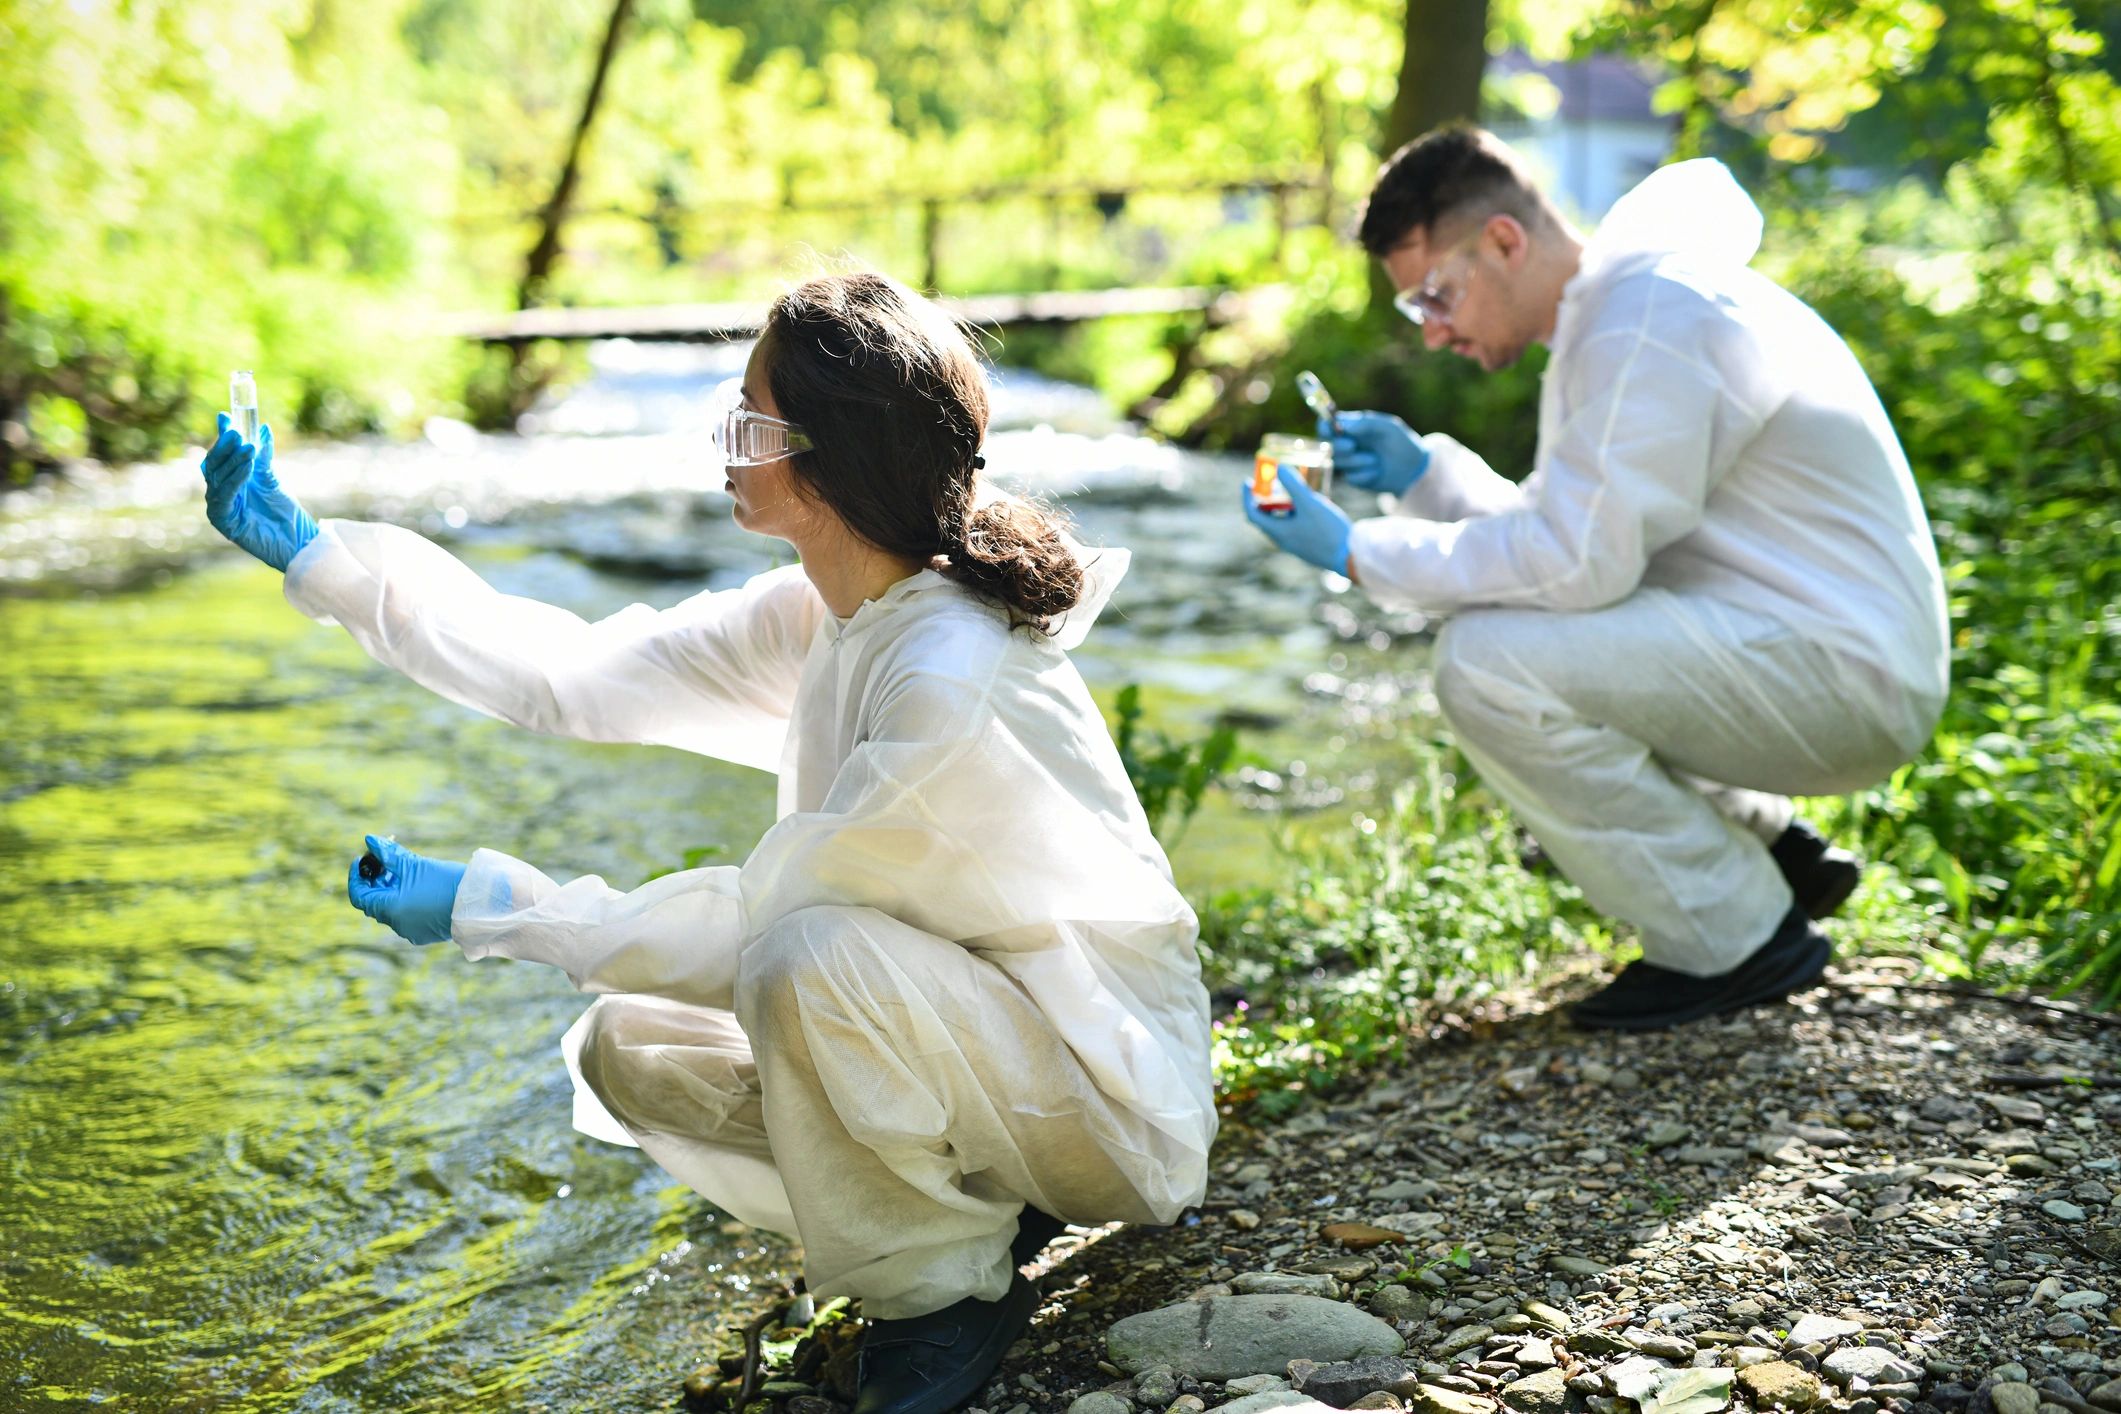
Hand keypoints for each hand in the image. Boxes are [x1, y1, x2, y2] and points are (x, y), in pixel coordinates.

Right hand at [200, 413, 317, 570]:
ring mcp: (219, 506)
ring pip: (217, 477)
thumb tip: (262, 427)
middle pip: (214, 464)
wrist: (297, 542)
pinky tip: (247, 466)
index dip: (221, 436)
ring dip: (232, 460)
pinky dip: (235, 479)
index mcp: (230, 481)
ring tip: (248, 446)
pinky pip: (224, 495)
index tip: (226, 416)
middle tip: (236, 431)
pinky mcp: (223, 520)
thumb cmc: (285, 513)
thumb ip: (263, 455)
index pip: (220, 454)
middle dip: (224, 446)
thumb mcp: (271, 478)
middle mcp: (221, 492)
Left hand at [347, 835, 465, 945]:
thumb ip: (389, 854)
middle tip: (385, 860)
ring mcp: (411, 931)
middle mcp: (397, 925)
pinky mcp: (424, 932)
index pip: (359, 895)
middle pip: (375, 901)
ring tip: (403, 871)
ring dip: (391, 889)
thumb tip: (369, 840)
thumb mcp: (415, 865)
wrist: (479, 901)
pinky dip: (404, 901)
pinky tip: (416, 886)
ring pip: (391, 909)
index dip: (357, 876)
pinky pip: (406, 916)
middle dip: (377, 880)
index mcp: (391, 910)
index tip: (362, 858)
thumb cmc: (446, 882)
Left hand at [1243, 466, 1351, 574]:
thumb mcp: (1310, 503)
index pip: (1252, 514)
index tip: (1248, 481)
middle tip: (1270, 484)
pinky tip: (1308, 506)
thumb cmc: (1328, 530)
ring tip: (1290, 493)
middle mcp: (1283, 541)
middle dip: (1264, 500)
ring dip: (1280, 507)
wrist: (1350, 557)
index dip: (1247, 497)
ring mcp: (1296, 545)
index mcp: (1278, 532)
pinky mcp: (1308, 547)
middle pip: (1265, 518)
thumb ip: (1294, 485)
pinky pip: (1293, 528)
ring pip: (1280, 523)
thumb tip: (1279, 467)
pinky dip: (1293, 515)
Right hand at [1320, 409, 1429, 493]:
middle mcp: (1346, 444)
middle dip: (1338, 446)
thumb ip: (1365, 423)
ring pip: (1338, 462)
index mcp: (1351, 427)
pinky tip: (1378, 472)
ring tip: (1375, 460)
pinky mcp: (1354, 478)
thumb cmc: (1401, 441)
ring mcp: (1349, 462)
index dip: (1324, 427)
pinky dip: (1365, 474)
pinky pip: (1351, 477)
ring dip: (1356, 461)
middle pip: (1327, 445)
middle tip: (1352, 446)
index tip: (1331, 430)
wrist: (1414, 467)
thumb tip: (1343, 426)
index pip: (1326, 425)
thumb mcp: (1387, 426)